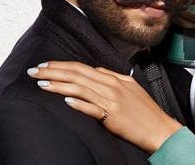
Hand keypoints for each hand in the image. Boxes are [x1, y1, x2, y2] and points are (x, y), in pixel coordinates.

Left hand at [26, 61, 181, 152]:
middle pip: (78, 74)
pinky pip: (93, 108)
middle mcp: (112, 86)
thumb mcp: (131, 88)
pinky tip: (65, 101)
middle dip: (54, 71)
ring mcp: (112, 100)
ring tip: (41, 83)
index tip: (45, 65)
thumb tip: (95, 71)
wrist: (160, 129)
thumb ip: (112, 79)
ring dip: (59, 84)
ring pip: (81, 88)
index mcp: (115, 78)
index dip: (62, 65)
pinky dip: (79, 103)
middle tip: (34, 70)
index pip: (83, 67)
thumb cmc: (145, 111)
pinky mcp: (113, 116)